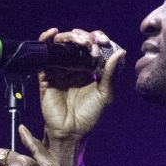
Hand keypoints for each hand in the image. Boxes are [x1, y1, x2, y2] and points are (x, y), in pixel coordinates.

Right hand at [36, 27, 125, 165]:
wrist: (72, 133)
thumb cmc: (90, 117)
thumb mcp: (106, 95)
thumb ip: (111, 74)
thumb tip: (121, 51)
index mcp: (89, 69)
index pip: (92, 46)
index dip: (98, 38)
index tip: (104, 41)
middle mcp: (74, 67)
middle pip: (76, 41)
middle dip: (85, 36)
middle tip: (91, 43)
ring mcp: (59, 70)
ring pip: (61, 44)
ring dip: (70, 37)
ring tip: (80, 41)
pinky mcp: (46, 75)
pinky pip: (44, 54)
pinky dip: (46, 39)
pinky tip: (52, 33)